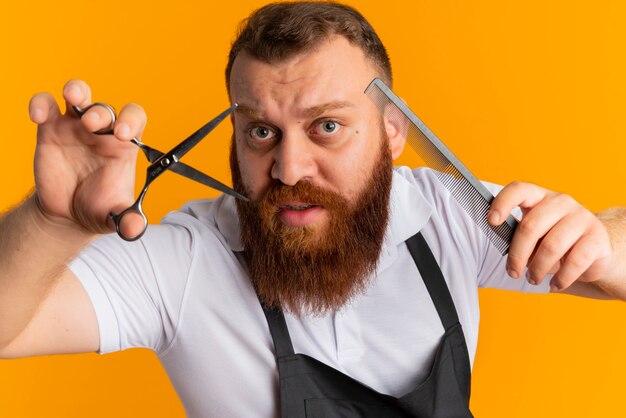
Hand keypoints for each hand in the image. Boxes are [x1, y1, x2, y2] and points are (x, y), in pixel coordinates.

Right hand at [29, 80, 146, 233]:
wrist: (68, 215)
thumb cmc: (98, 209)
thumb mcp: (115, 217)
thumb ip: (128, 221)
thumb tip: (135, 229)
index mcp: (123, 148)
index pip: (135, 120)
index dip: (131, 121)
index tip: (124, 134)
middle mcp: (102, 133)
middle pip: (106, 108)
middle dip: (101, 112)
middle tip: (94, 125)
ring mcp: (75, 128)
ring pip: (79, 96)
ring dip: (77, 91)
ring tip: (73, 97)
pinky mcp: (50, 130)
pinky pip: (46, 106)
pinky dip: (41, 103)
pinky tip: (38, 115)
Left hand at [488, 182, 613, 291]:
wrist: (594, 251)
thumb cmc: (553, 241)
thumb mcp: (534, 236)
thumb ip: (518, 236)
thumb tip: (503, 249)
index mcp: (539, 197)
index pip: (519, 190)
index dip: (503, 203)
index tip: (492, 221)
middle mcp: (561, 202)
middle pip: (530, 226)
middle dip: (517, 254)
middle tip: (513, 272)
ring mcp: (581, 217)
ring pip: (551, 246)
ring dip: (538, 268)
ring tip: (533, 279)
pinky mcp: (597, 237)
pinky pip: (575, 261)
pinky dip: (561, 278)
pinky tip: (555, 284)